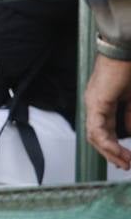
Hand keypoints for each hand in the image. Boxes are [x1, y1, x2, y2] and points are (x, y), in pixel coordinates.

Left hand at [84, 54, 130, 169]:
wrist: (124, 53)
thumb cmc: (128, 70)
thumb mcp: (130, 98)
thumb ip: (129, 114)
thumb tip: (129, 131)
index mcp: (101, 103)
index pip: (102, 130)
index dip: (113, 146)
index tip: (126, 159)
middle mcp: (93, 104)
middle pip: (96, 136)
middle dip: (111, 154)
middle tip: (125, 165)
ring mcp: (93, 104)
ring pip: (95, 136)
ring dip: (110, 152)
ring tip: (125, 162)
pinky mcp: (96, 103)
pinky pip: (97, 129)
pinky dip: (107, 143)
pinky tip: (118, 152)